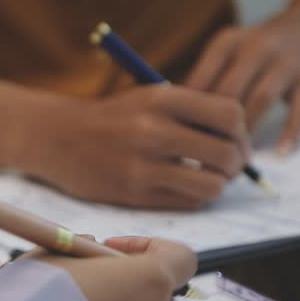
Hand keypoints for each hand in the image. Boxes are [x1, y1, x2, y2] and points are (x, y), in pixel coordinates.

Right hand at [0, 80, 248, 209]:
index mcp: (162, 98)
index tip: (236, 140)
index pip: (230, 114)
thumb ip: (190, 112)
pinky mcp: (134, 193)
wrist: (57, 138)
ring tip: (207, 180)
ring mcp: (143, 165)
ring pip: (211, 185)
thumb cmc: (111, 118)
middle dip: (235, 164)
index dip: (242, 132)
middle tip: (229, 166)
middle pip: (226, 153)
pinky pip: (187, 202)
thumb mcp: (149, 98)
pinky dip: (194, 198)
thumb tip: (238, 138)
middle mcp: (154, 130)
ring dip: (217, 185)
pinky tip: (183, 189)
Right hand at [34, 237, 196, 300]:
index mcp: (150, 280)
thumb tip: (90, 250)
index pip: (180, 258)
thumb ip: (83, 251)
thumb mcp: (58, 252)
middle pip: (159, 299)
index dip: (151, 248)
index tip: (112, 250)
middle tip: (92, 284)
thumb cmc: (40, 290)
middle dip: (130, 289)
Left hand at [187, 7, 299, 154]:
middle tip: (209, 152)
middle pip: (230, 91)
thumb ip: (206, 84)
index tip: (186, 138)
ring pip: (261, 100)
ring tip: (237, 154)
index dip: (191, 113)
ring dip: (247, 130)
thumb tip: (182, 127)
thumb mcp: (226, 55)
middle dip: (217, 125)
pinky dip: (290, 134)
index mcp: (227, 43)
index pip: (201, 80)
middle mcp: (256, 47)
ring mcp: (286, 61)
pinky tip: (280, 153)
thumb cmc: (251, 57)